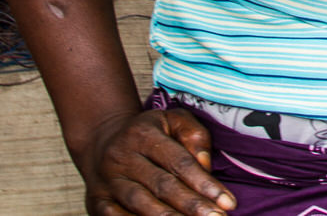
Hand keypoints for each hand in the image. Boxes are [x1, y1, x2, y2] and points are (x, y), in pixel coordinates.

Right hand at [80, 108, 234, 215]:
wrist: (101, 141)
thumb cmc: (148, 132)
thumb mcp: (173, 120)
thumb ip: (194, 136)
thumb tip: (205, 165)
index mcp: (144, 135)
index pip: (180, 162)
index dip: (205, 184)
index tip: (229, 202)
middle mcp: (122, 158)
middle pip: (162, 186)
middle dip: (192, 206)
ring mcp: (107, 182)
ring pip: (140, 205)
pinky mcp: (97, 202)